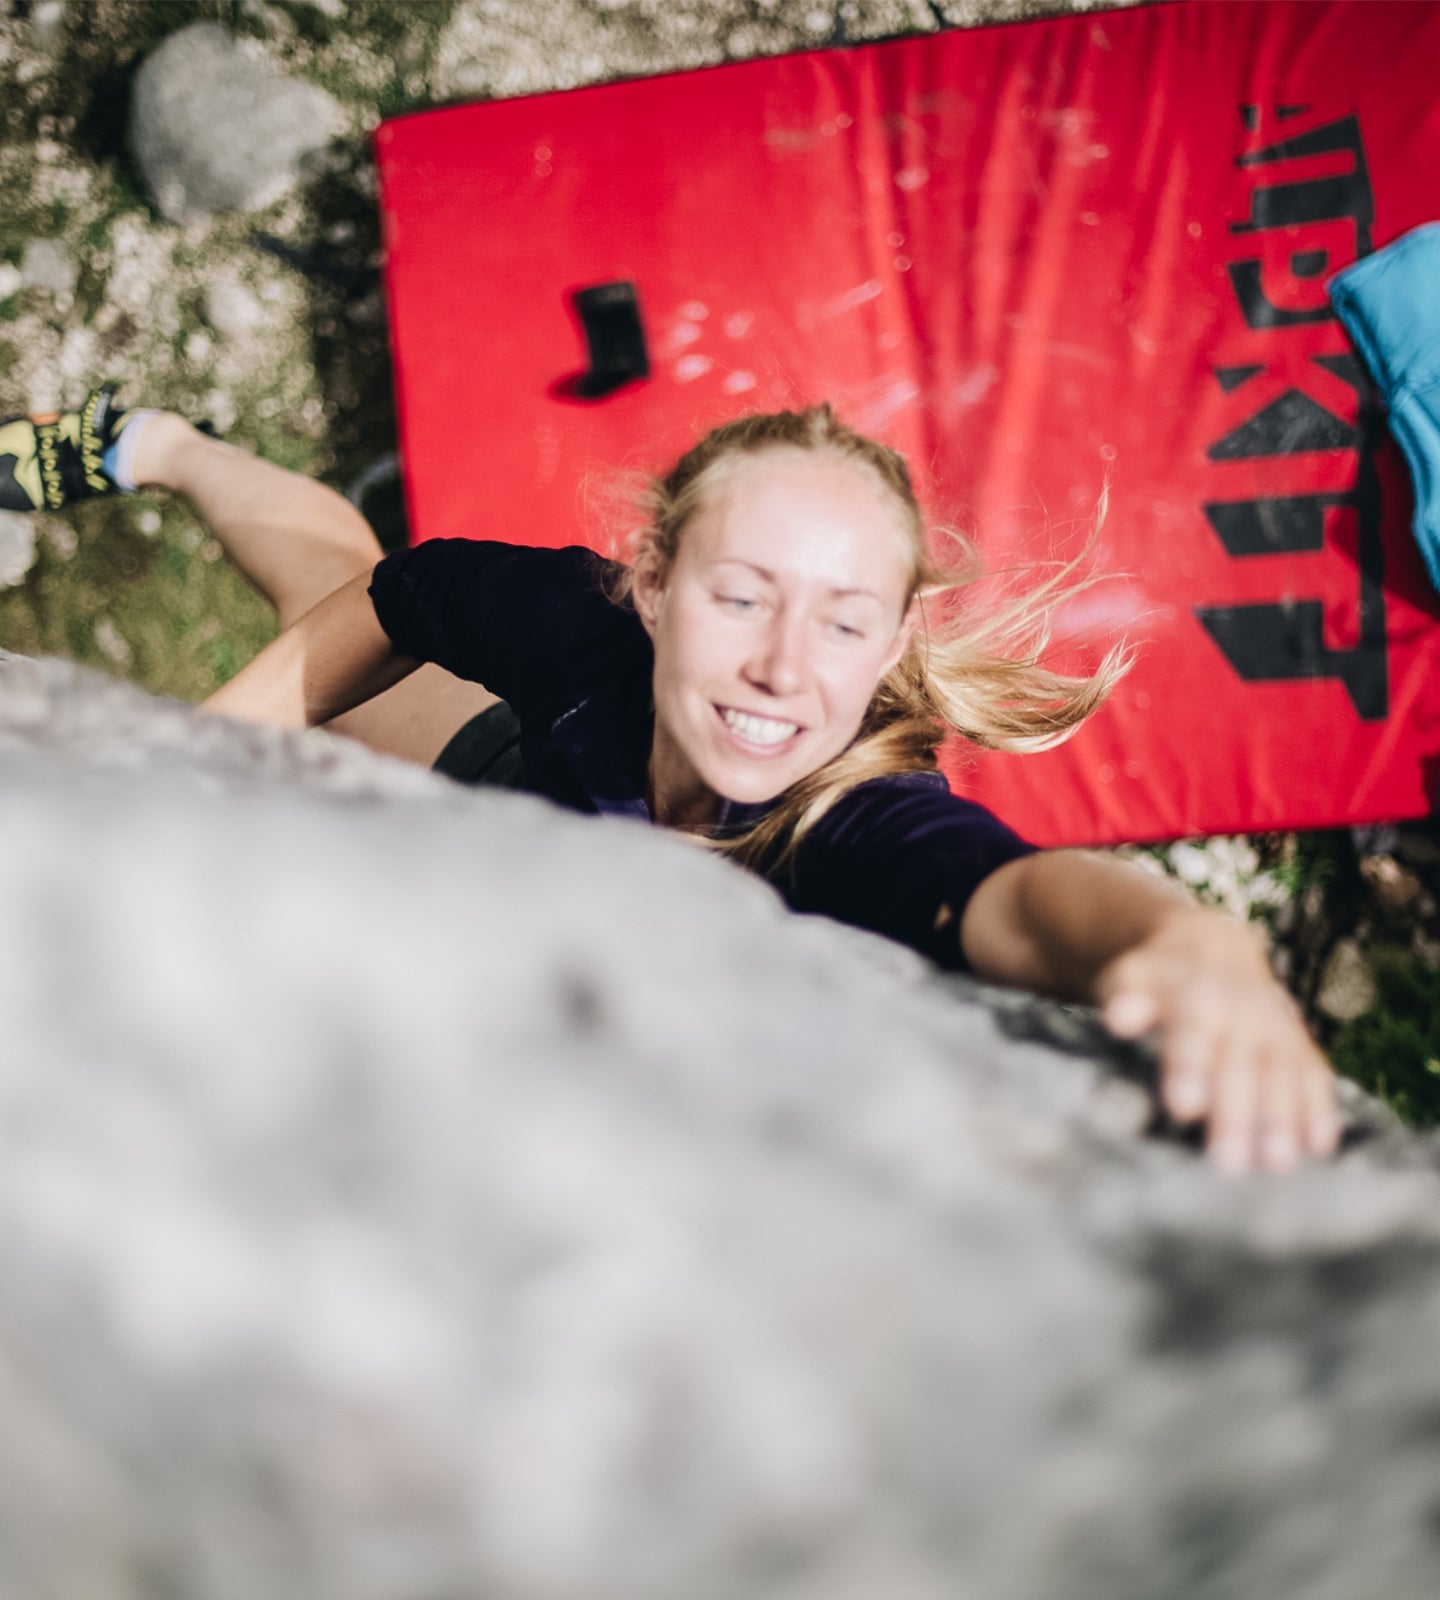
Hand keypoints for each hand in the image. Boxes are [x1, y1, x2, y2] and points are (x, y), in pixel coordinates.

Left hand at [1096, 909, 1339, 1173]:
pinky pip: (1315, 1077)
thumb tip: (1118, 1017)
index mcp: (1196, 997)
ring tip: (1278, 1164)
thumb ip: (1127, 999)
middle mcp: (1243, 1013)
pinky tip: (1319, 1147)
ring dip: (1283, 1118)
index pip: (1193, 1033)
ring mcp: (1277, 1030)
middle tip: (1229, 1163)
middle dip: (1236, 1113)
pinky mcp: (1300, 1047)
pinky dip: (1319, 1109)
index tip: (1183, 1107)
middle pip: (1240, 1066)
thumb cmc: (1158, 981)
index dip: (1189, 1068)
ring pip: (1283, 1075)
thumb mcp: (1132, 979)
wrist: (1211, 950)